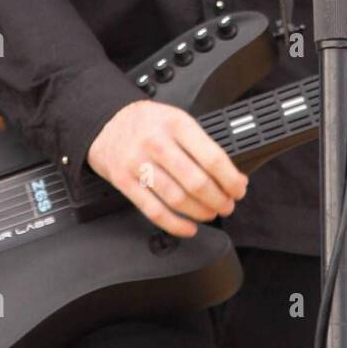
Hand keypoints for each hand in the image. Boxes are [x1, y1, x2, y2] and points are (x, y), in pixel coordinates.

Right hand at [87, 99, 248, 238]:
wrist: (107, 122)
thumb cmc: (148, 123)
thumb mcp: (177, 120)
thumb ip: (201, 144)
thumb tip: (232, 175)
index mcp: (176, 124)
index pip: (212, 157)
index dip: (230, 179)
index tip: (239, 188)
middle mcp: (156, 142)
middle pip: (196, 181)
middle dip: (218, 199)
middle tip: (227, 205)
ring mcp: (138, 163)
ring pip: (177, 199)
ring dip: (200, 213)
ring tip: (210, 214)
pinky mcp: (124, 181)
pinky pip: (153, 211)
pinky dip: (175, 225)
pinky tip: (188, 227)